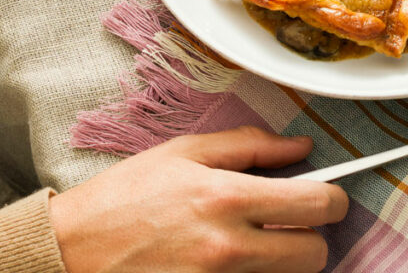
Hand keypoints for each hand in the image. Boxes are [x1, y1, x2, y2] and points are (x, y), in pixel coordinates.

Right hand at [48, 126, 348, 272]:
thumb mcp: (185, 152)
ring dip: (284, 261)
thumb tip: (302, 148)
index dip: (333, 199)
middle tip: (288, 221)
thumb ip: (249, 146)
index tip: (328, 195)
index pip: (315, 206)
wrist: (75, 249)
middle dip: (311, 236)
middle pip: (314, 255)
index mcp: (226, 198)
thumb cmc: (127, 194)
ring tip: (255, 241)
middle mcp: (228, 248)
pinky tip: (231, 260)